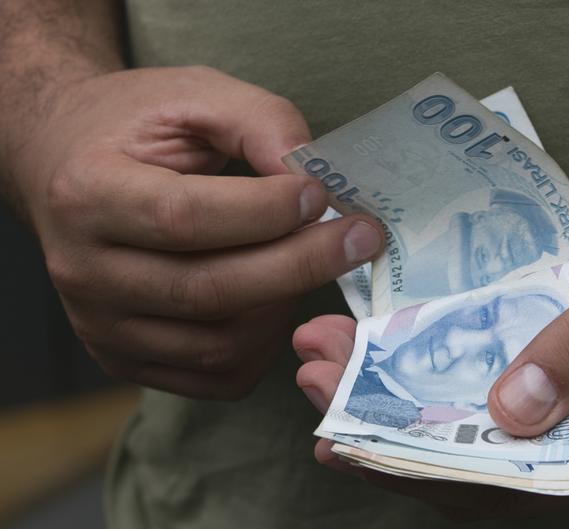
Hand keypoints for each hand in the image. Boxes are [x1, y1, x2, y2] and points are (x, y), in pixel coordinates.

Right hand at [7, 66, 382, 398]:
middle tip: (362, 237)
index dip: (264, 212)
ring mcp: (101, 327)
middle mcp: (83, 272)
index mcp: (87, 194)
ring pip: (219, 344)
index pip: (184, 218)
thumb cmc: (136, 127)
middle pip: (208, 290)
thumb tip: (318, 181)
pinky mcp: (127, 359)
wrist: (69, 166)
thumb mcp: (195, 94)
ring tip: (311, 258)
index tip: (322, 195)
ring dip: (286, 305)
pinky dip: (266, 345)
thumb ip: (260, 122)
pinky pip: (217, 376)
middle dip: (300, 264)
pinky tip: (281, 298)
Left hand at [294, 175, 568, 508]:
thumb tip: (507, 413)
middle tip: (312, 375)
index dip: (409, 457)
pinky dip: (447, 386)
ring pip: (484, 435)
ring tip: (334, 365)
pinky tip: (403, 362)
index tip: (335, 425)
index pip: (499, 476)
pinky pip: (505, 403)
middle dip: (387, 428)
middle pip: (477, 461)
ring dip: (407, 405)